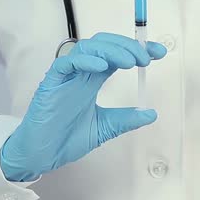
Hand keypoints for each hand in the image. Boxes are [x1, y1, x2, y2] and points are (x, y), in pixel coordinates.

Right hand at [0, 32, 166, 181]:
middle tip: (146, 58)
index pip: (117, 54)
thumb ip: (126, 119)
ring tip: (129, 61)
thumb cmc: (65, 138)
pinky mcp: (51, 83)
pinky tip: (102, 67)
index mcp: (92, 79)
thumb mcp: (105, 128)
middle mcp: (80, 73)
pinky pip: (66, 63)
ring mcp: (66, 76)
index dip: (137, 49)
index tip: (158, 53)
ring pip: (87, 48)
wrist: (42, 154)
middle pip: (104, 44)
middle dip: (127, 46)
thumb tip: (150, 114)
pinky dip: (84, 61)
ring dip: (111, 50)